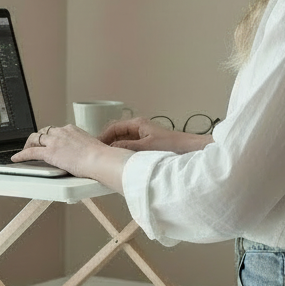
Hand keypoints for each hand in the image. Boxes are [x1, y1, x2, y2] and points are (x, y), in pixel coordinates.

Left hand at [12, 123, 131, 191]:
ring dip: (28, 144)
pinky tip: (16, 158)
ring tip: (25, 150)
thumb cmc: (101, 156)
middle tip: (34, 144)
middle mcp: (61, 132)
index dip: (51, 137)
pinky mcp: (49, 153)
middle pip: (44, 132)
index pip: (57, 131)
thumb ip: (87, 149)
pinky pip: (30, 152)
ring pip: (35, 139)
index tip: (50, 141)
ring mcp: (54, 142)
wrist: (99, 159)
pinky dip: (22, 155)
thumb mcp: (93, 147)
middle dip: (38, 138)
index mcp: (72, 129)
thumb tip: (91, 154)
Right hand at [99, 117, 214, 153]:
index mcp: (137, 124)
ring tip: (108, 159)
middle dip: (107, 143)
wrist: (189, 149)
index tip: (95, 147)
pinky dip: (124, 152)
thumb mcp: (144, 148)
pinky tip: (121, 161)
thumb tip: (110, 149)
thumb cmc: (171, 145)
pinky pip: (130, 146)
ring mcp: (143, 135)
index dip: (102, 137)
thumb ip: (126, 147)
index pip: (113, 128)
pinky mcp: (147, 144)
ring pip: (123, 141)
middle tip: (99, 154)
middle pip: (116, 134)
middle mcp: (139, 127)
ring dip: (116, 149)